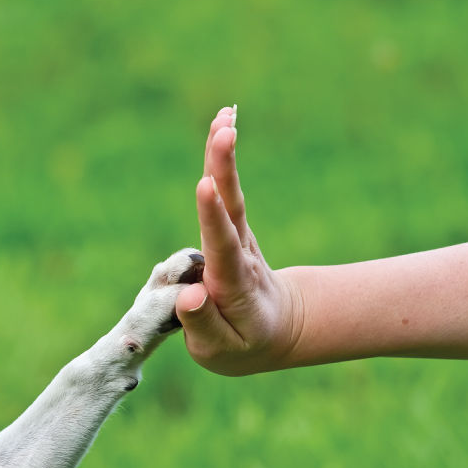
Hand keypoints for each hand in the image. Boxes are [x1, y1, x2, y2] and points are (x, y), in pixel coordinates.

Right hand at [175, 107, 302, 375]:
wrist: (276, 329)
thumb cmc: (242, 345)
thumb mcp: (221, 351)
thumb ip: (204, 325)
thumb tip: (190, 295)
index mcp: (233, 285)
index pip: (222, 247)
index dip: (212, 217)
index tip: (206, 187)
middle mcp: (239, 254)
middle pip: (232, 209)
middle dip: (224, 170)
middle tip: (224, 132)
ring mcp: (238, 237)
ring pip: (230, 193)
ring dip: (224, 155)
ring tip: (224, 116)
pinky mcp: (231, 227)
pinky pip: (225, 190)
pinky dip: (221, 158)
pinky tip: (222, 123)